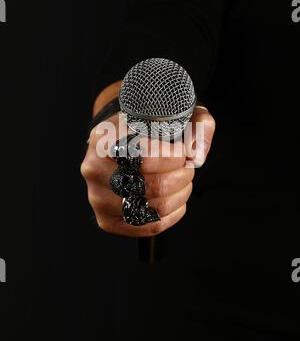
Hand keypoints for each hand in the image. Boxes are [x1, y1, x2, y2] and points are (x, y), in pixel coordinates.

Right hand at [81, 107, 214, 236]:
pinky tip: (177, 200)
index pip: (144, 156)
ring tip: (184, 181)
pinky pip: (148, 226)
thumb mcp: (173, 114)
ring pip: (153, 208)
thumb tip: (196, 153)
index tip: (183, 152)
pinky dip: (172, 215)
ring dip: (180, 195)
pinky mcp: (107, 220)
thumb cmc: (148, 128)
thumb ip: (195, 125)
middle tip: (188, 167)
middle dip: (182, 177)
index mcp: (103, 139)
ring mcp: (97, 197)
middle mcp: (94, 168)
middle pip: (153, 185)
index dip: (173, 157)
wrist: (121, 143)